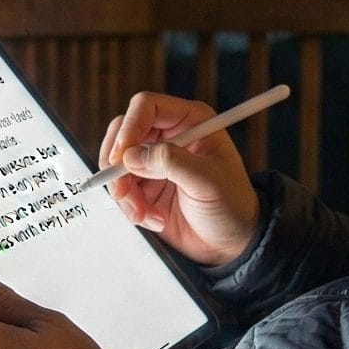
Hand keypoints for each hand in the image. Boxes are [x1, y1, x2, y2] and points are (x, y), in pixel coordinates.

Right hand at [98, 91, 259, 266]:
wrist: (230, 242)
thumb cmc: (232, 205)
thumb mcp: (207, 182)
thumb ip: (172, 162)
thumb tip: (131, 155)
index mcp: (190, 121)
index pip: (146, 107)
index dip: (130, 127)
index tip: (121, 157)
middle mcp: (168, 136)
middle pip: (122, 132)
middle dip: (117, 164)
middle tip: (122, 191)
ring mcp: (153, 161)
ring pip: (116, 163)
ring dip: (123, 191)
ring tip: (144, 213)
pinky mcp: (144, 185)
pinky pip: (121, 188)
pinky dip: (129, 206)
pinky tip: (153, 218)